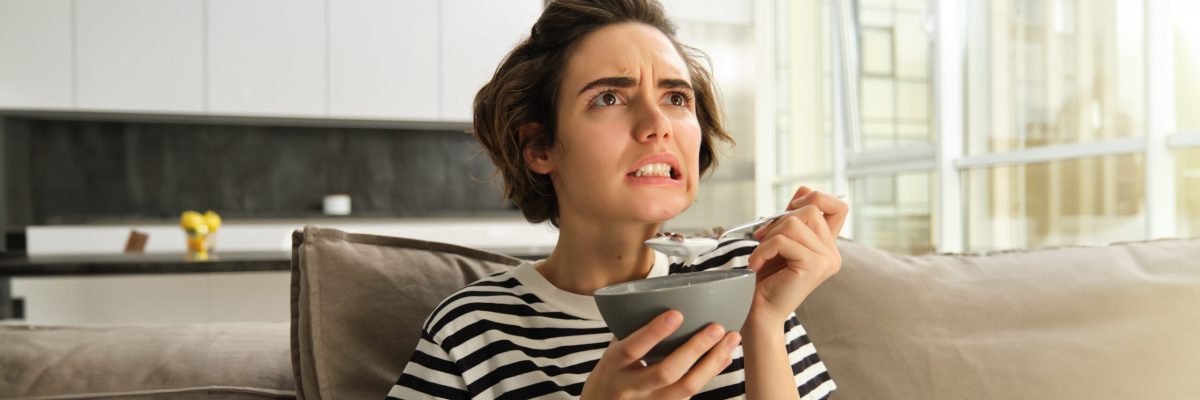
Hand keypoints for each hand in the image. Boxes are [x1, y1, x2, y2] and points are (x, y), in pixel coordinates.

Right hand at [582, 310, 741, 399]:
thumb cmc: (610, 374)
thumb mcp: (612, 352)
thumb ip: (633, 331)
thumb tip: (665, 300)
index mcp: (613, 366)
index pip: (632, 349)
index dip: (654, 333)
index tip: (677, 313)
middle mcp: (630, 388)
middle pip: (666, 372)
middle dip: (695, 349)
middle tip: (716, 327)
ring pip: (685, 389)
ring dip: (712, 363)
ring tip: (731, 339)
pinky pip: (691, 394)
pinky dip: (710, 373)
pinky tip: (724, 357)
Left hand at [746, 186, 848, 322]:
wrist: (760, 311)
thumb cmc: (767, 278)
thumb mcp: (781, 239)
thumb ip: (793, 217)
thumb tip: (804, 188)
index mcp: (828, 245)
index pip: (838, 206)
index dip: (815, 198)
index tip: (789, 210)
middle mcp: (833, 253)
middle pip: (811, 208)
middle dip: (779, 219)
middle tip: (763, 239)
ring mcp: (826, 260)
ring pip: (795, 222)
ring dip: (769, 235)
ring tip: (760, 254)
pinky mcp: (814, 266)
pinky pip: (784, 240)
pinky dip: (763, 249)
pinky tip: (756, 264)